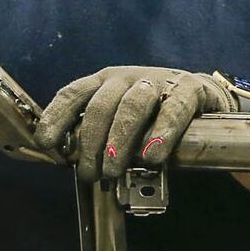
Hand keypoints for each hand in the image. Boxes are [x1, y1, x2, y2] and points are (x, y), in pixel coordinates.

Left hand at [33, 66, 233, 182]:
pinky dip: (161, 133)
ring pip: (131, 106)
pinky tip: (152, 156)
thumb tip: (77, 166)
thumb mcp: (121, 118)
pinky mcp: (187, 89)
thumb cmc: (153, 113)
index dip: (56, 117)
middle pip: (100, 106)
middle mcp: (126, 77)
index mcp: (104, 82)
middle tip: (88, 173)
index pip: (72, 95)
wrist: (203, 95)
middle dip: (89, 143)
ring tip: (113, 171)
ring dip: (119, 141)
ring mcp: (156, 80)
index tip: (46, 143)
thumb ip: (102, 136)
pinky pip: (172, 110)